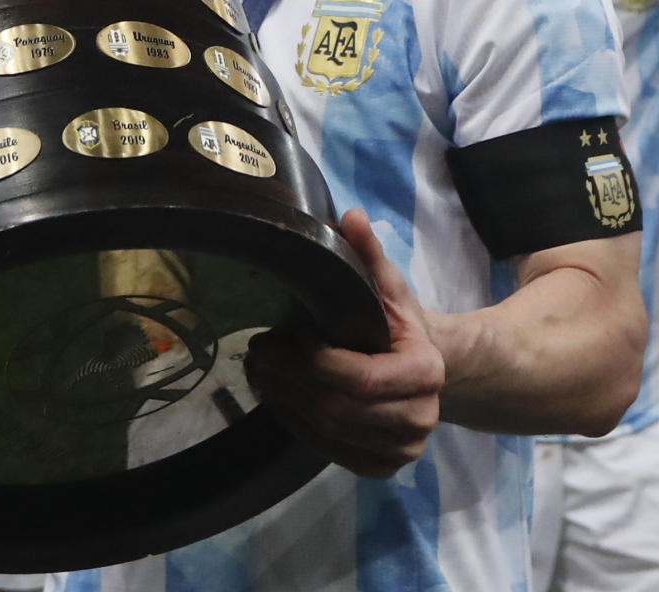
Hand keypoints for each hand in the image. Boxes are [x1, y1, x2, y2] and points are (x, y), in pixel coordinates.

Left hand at [245, 209, 443, 477]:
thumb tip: (349, 216)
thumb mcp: (387, 286)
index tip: (289, 334)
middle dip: (291, 380)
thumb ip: (369, 254)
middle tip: (257, 353)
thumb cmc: (397, 323)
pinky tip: (276, 397)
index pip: (361, 378)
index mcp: (426, 371)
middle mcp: (421, 418)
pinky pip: (330, 453)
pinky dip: (296, 425)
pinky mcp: (381, 467)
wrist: (421, 367)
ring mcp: (403, 450)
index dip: (317, 361)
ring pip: (329, 433)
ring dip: (286, 402)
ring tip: (258, 370)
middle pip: (339, 409)